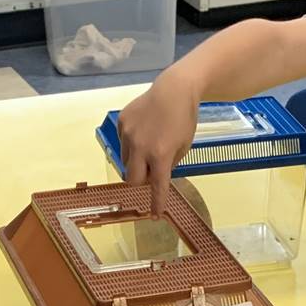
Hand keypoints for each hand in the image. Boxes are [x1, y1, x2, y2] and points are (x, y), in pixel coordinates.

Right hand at [116, 77, 198, 211]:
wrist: (174, 89)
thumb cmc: (184, 119)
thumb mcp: (183, 146)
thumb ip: (170, 164)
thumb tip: (155, 175)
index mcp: (160, 155)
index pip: (157, 186)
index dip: (156, 202)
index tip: (154, 215)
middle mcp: (141, 147)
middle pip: (132, 179)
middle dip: (140, 180)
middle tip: (150, 172)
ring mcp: (128, 134)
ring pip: (126, 161)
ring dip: (136, 161)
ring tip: (149, 145)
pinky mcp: (122, 122)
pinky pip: (123, 143)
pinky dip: (132, 144)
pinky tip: (144, 130)